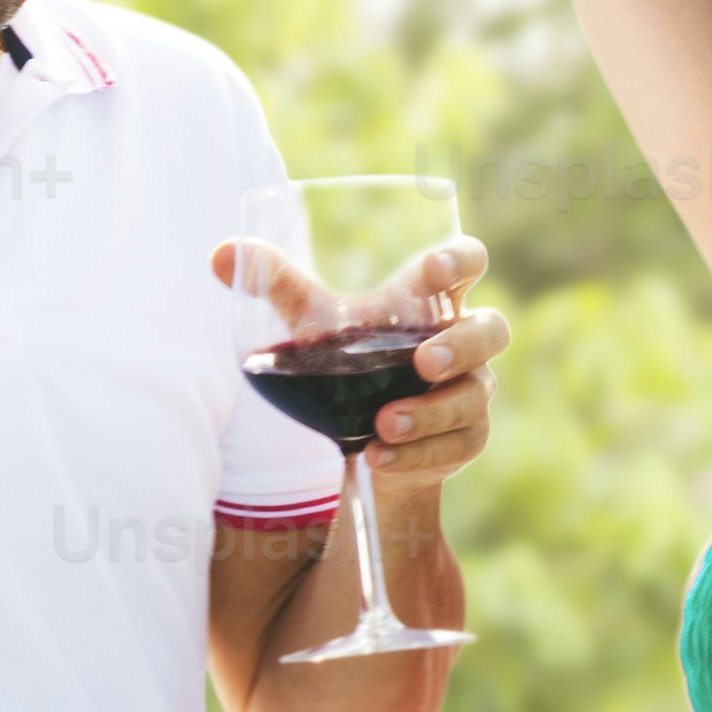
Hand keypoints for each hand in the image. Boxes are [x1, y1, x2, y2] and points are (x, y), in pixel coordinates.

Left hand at [218, 235, 509, 501]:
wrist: (366, 439)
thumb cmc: (348, 362)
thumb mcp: (313, 324)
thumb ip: (276, 285)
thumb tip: (219, 254)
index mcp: (432, 302)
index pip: (468, 263)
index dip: (460, 260)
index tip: (433, 269)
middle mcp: (464, 344)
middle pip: (491, 331)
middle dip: (462, 345)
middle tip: (424, 361)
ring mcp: (472, 392)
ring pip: (472, 397)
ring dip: (430, 411)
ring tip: (382, 424)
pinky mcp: (466, 439)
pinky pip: (456, 446)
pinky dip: (416, 455)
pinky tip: (380, 457)